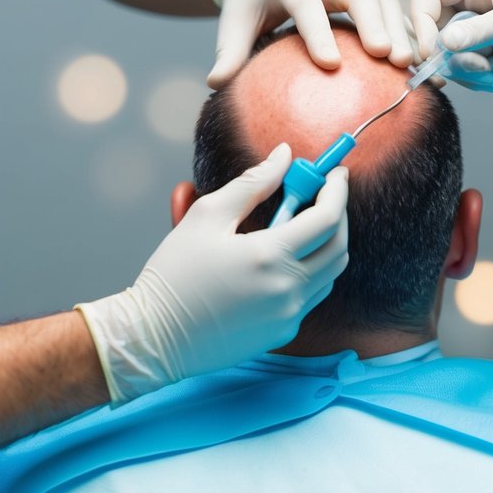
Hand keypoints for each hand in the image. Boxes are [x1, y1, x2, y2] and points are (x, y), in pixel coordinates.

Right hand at [76, 143, 348, 401]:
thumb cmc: (175, 274)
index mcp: (270, 257)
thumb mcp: (208, 215)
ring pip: (329, 274)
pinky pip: (310, 296)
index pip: (328, 219)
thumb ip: (253, 182)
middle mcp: (288, 290)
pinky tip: (278, 261)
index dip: (336, 190)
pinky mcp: (281, 333)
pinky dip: (307, 272)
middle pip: (338, 247)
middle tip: (322, 195)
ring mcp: (288, 315)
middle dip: (337, 215)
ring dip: (324, 245)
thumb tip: (284, 155)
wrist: (153, 338)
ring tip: (296, 225)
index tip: (334, 173)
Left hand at [205, 0, 413, 87]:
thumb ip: (228, 53)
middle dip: (376, 24)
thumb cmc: (247, 3)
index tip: (330, 65)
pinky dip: (409, 36)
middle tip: (389, 59)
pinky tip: (422, 68)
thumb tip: (215, 85)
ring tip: (410, 67)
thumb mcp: (232, 23)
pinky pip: (393, 11)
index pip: (306, 4)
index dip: (318, 32)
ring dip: (401, 31)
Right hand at [411, 0, 492, 88]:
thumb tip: (441, 45)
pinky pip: (464, 66)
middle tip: (479, 69)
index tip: (433, 52)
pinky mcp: (488, 47)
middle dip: (451, 56)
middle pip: (432, 28)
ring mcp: (479, 24)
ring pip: (448, 52)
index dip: (420, 22)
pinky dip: (479, 77)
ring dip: (469, 71)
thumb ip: (478, 32)